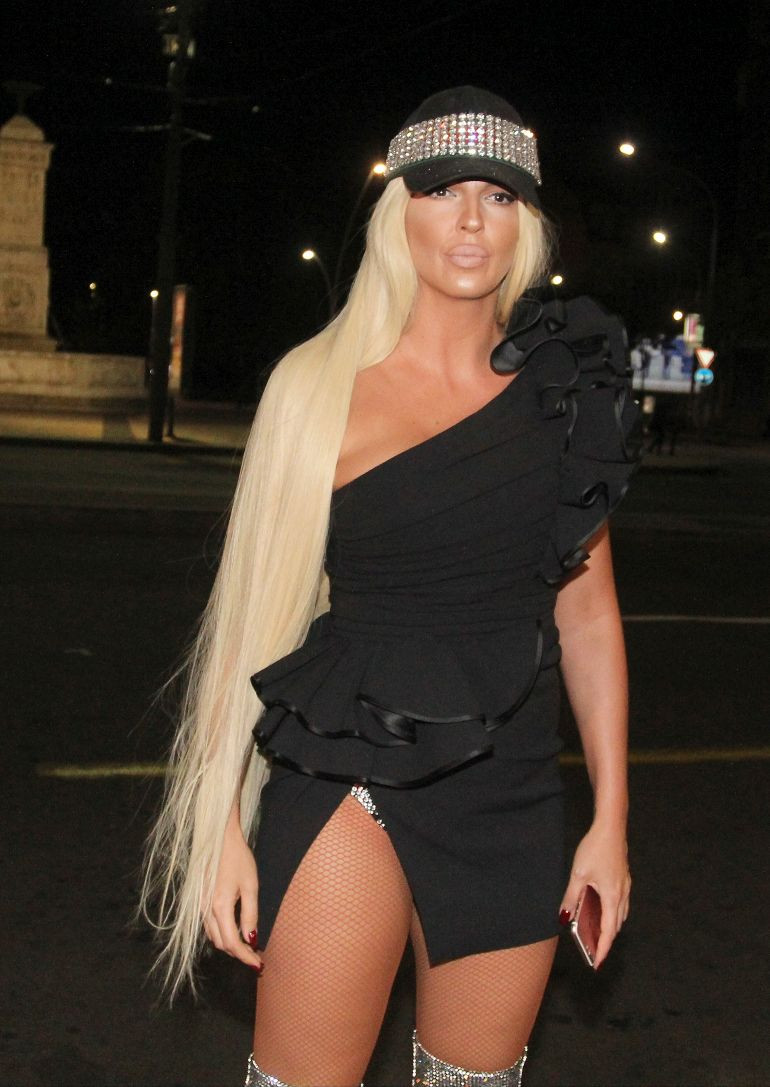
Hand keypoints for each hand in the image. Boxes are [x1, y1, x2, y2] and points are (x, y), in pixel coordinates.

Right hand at [202, 814, 262, 972]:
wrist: (218, 839)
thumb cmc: (238, 859)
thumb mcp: (250, 885)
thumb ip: (250, 914)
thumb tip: (252, 939)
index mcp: (219, 908)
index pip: (232, 943)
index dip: (245, 956)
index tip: (258, 964)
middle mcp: (205, 911)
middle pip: (221, 943)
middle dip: (239, 953)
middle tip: (257, 956)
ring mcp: (200, 907)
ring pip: (214, 936)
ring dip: (230, 945)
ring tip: (249, 946)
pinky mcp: (200, 902)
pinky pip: (210, 927)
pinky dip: (222, 934)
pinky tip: (235, 931)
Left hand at [560, 822, 630, 969]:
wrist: (611, 827)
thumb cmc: (594, 849)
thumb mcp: (577, 875)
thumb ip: (571, 898)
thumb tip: (563, 917)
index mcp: (612, 896)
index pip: (608, 931)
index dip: (602, 948)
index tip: (596, 963)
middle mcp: (622, 894)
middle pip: (615, 925)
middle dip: (605, 940)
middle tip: (594, 953)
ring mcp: (625, 886)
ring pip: (619, 914)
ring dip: (610, 927)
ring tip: (597, 936)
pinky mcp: (624, 878)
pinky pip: (620, 903)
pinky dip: (612, 913)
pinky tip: (602, 911)